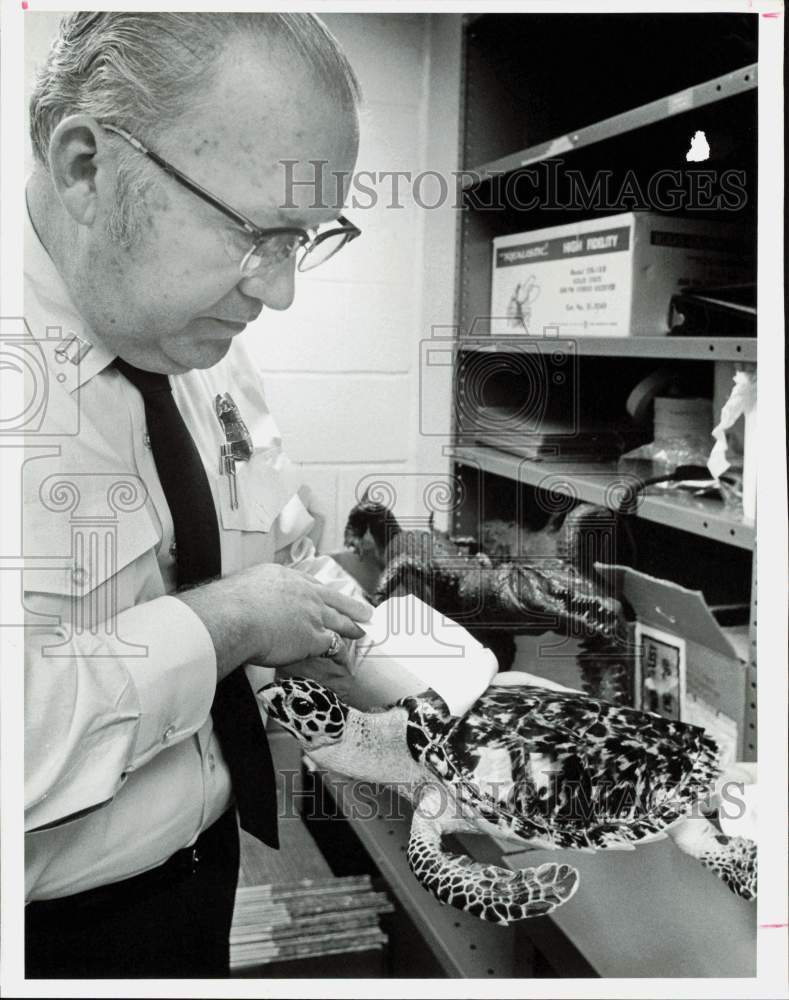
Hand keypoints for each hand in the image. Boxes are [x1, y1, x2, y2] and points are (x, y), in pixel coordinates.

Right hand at [177, 563, 372, 681]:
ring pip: (339, 620)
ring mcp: (312, 614)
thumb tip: (242, 599)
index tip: (328, 594)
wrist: (235, 615)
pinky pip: (333, 645)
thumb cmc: (229, 603)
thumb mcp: (243, 585)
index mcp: (285, 577)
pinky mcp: (314, 637)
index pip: (310, 584)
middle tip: (365, 610)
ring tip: (362, 631)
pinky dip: (340, 652)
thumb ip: (252, 592)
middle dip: (350, 605)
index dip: (322, 592)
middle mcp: (304, 593)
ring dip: (352, 627)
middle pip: (333, 599)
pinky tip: (346, 658)